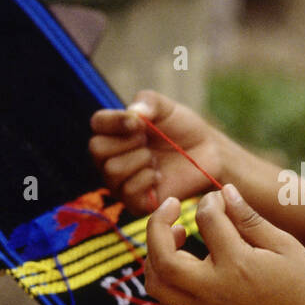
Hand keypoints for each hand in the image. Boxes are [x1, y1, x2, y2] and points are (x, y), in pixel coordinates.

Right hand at [88, 90, 224, 213]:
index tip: (140, 122)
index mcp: (112, 132)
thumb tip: (134, 113)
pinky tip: (159, 175)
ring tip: (155, 159)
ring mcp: (120, 182)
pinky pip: (128, 192)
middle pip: (98, 148)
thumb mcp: (166, 107)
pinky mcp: (134, 203)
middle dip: (129, 141)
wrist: (207, 153)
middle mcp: (109, 158)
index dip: (115, 121)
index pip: (97, 123)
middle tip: (149, 142)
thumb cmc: (182, 129)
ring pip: (112, 170)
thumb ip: (148, 101)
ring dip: (141, 160)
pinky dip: (147, 179)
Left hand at [144, 185, 304, 304]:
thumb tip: (223, 191)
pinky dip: (162, 278)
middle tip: (170, 205)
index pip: (207, 220)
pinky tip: (180, 260)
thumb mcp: (282, 243)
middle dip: (157, 226)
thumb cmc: (303, 281)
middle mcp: (214, 291)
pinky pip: (165, 301)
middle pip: (162, 257)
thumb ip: (248, 218)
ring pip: (155, 284)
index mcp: (237, 265)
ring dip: (154, 254)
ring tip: (174, 233)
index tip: (221, 198)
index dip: (211, 201)